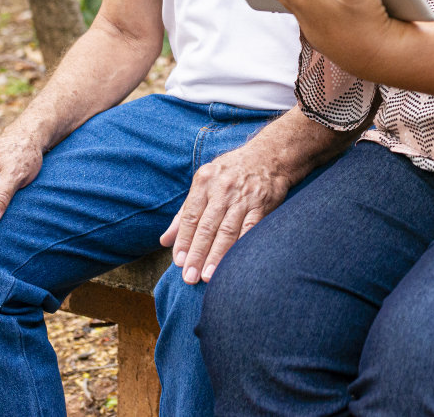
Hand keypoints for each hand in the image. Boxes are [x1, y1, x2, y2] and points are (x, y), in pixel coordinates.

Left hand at [159, 137, 296, 283]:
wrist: (269, 155)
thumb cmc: (231, 172)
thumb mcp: (204, 183)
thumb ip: (184, 213)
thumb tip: (165, 241)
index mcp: (204, 181)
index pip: (190, 216)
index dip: (184, 240)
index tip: (179, 262)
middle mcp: (223, 188)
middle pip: (207, 226)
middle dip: (197, 253)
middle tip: (189, 277)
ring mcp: (244, 196)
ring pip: (228, 230)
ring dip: (217, 255)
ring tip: (208, 275)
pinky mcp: (262, 203)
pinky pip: (250, 228)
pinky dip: (241, 246)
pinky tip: (234, 261)